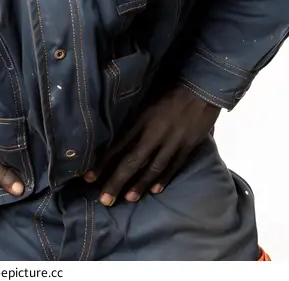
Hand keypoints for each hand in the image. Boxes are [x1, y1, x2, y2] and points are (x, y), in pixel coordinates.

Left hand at [84, 85, 219, 205]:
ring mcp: (171, 142)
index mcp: (140, 121)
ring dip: (139, 185)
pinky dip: (164, 178)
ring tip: (128, 198)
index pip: (118, 145)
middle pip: (132, 161)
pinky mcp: (187, 147)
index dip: (102, 162)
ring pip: (152, 168)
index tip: (88, 177)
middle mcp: (153, 134)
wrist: (200, 89)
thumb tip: (117, 139)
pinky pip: (173, 166)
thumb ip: (134, 121)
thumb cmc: (169, 92)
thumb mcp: (146, 103)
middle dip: (116, 181)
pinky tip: (154, 190)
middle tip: (104, 199)